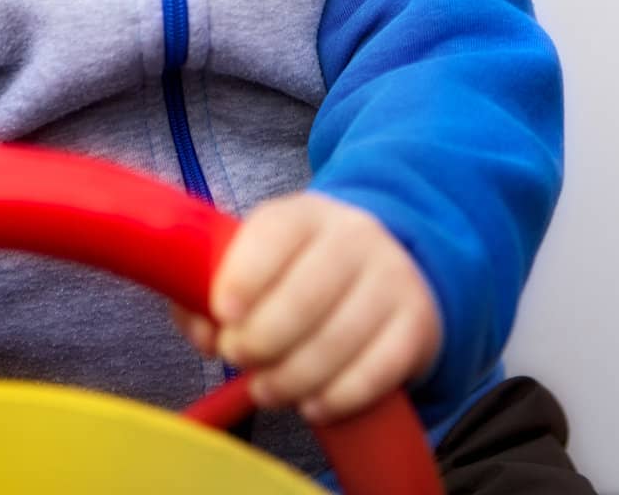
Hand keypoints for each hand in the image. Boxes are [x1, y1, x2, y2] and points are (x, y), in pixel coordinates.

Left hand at [168, 190, 441, 425]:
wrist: (388, 267)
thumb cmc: (301, 272)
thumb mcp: (259, 263)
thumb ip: (212, 293)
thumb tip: (202, 331)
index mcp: (306, 215)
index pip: (276, 233)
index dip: (244, 275)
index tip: (221, 314)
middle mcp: (355, 236)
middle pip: (306, 294)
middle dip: (261, 338)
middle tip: (238, 358)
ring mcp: (392, 278)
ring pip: (338, 340)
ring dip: (292, 378)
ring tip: (266, 389)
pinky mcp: (417, 323)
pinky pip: (376, 371)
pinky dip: (338, 397)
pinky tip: (313, 403)